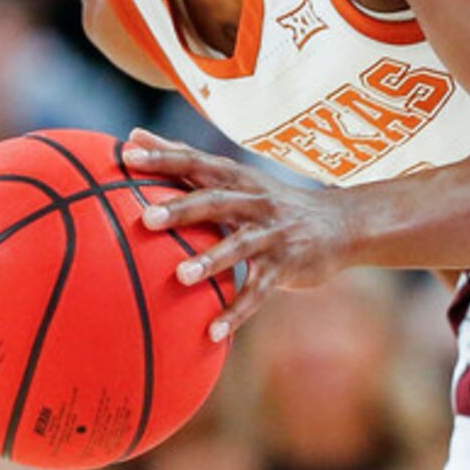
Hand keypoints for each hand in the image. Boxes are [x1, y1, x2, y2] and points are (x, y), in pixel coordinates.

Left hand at [123, 130, 356, 337]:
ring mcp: (273, 234)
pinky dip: (237, 311)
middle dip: (183, 208)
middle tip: (147, 218)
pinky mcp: (286, 266)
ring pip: (240, 246)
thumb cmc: (271, 201)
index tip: (128, 154)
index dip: (165, 158)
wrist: (341, 224)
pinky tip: (212, 333)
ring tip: (181, 276)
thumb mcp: (235, 177)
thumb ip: (185, 160)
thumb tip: (133, 136)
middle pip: (217, 201)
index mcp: (238, 179)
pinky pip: (259, 290)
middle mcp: (256, 202)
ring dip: (211, 261)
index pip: (198, 162)